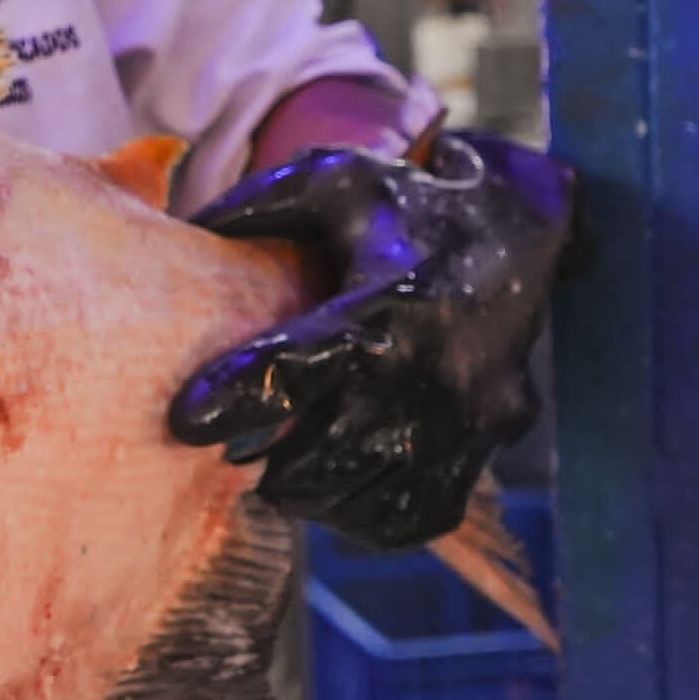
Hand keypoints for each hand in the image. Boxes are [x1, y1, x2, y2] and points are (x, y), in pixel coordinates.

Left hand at [171, 132, 575, 549]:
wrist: (523, 232)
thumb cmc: (410, 205)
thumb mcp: (333, 180)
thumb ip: (252, 207)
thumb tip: (174, 235)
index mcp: (389, 305)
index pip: (299, 369)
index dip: (237, 397)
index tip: (185, 421)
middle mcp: (434, 375)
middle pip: (322, 456)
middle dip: (266, 456)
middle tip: (234, 444)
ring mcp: (466, 424)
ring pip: (360, 498)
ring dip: (305, 488)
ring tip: (280, 460)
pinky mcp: (482, 455)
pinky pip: (407, 519)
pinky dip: (359, 511)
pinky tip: (335, 478)